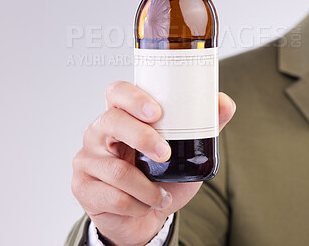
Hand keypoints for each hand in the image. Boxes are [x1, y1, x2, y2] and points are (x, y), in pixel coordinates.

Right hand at [71, 81, 235, 245]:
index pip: (117, 92)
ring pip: (116, 169)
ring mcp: (87, 159)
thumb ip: (204, 125)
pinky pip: (112, 196)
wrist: (144, 214)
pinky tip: (147, 204)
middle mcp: (99, 132)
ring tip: (161, 194)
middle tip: (166, 153)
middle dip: (142, 138)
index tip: (157, 112)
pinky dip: (137, 204)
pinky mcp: (83, 186)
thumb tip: (225, 102)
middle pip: (112, 122)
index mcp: (121, 115)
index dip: (134, 98)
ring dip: (146, 186)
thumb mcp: (185, 150)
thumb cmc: (161, 175)